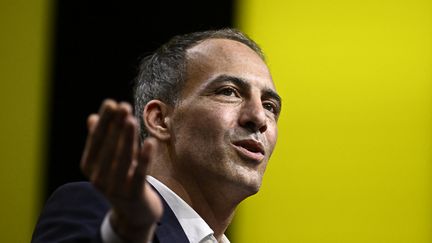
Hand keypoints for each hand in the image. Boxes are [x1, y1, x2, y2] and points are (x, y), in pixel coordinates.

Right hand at [80, 99, 162, 242]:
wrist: (134, 211)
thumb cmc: (122, 177)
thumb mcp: (111, 158)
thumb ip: (105, 139)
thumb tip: (92, 117)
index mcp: (89, 166)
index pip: (96, 140)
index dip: (104, 122)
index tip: (111, 103)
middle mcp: (98, 178)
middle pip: (108, 148)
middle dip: (115, 126)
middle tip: (123, 106)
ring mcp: (115, 188)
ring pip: (122, 159)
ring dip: (126, 138)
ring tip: (131, 119)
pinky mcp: (133, 195)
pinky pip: (139, 174)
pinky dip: (145, 158)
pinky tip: (151, 142)